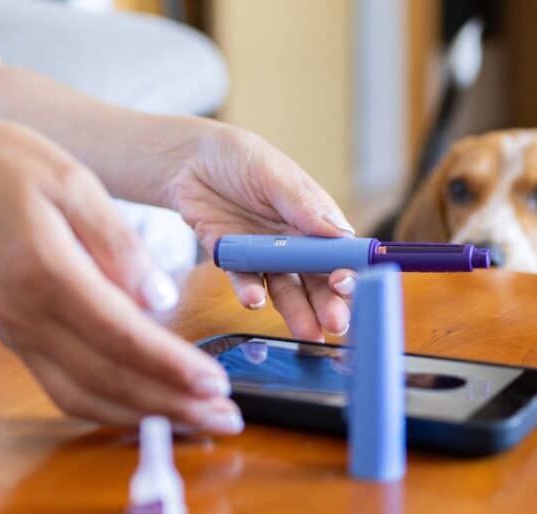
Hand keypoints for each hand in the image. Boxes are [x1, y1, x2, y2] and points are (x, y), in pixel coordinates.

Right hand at [0, 110, 241, 433]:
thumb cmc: (7, 166)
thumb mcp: (74, 183)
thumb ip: (119, 245)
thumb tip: (160, 300)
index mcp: (47, 272)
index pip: (121, 336)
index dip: (172, 366)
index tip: (217, 385)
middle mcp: (27, 316)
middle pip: (108, 380)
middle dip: (173, 406)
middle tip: (227, 419)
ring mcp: (17, 334)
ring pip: (85, 397)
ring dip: (145, 418)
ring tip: (197, 422)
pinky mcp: (16, 339)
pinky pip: (65, 389)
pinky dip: (109, 408)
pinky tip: (146, 409)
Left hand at [163, 123, 357, 340]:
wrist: (188, 160)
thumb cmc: (239, 157)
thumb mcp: (273, 174)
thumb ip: (303, 205)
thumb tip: (341, 233)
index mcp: (315, 219)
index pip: (340, 251)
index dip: (348, 269)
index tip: (348, 284)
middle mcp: (295, 242)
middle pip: (318, 280)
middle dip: (329, 303)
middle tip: (336, 325)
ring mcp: (266, 255)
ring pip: (287, 290)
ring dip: (298, 311)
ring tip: (307, 332)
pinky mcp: (234, 262)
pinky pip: (245, 281)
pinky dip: (251, 292)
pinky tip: (255, 300)